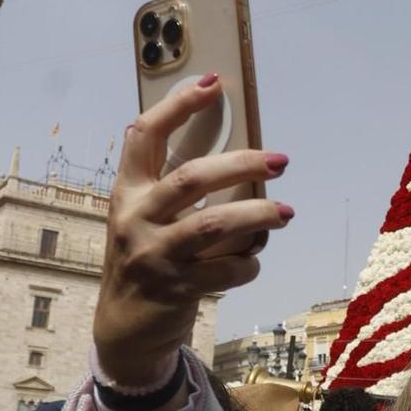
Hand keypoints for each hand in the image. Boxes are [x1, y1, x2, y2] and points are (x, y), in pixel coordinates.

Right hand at [93, 76, 291, 386]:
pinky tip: (253, 260)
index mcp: (127, 192)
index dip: (178, 106)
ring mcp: (154, 255)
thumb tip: (228, 145)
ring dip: (258, 215)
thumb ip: (171, 185)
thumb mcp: (144, 216)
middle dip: (242, 164)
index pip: (145, 135)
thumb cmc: (146, 257)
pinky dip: (248, 263)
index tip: (213, 84)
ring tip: (285, 212)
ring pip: (214, 225)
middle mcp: (135, 219)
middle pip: (192, 178)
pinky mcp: (175, 289)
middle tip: (280, 160)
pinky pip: (225, 270)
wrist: (124, 326)